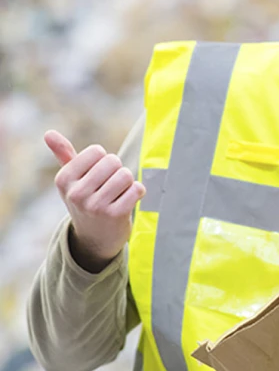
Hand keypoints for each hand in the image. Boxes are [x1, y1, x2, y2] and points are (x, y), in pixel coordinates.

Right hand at [45, 130, 144, 271]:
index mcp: (63, 179)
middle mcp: (76, 193)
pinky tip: (127, 202)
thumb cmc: (86, 200)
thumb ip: (63, 154)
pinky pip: (137, 189)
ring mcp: (95, 205)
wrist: (95, 237)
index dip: (103, 161)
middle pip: (113, 161)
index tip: (96, 176)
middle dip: (117, 171)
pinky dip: (137, 192)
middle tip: (109, 187)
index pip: (97, 151)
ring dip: (128, 183)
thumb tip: (49, 133)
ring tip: (117, 194)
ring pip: (126, 175)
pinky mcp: (115, 215)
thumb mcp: (72, 179)